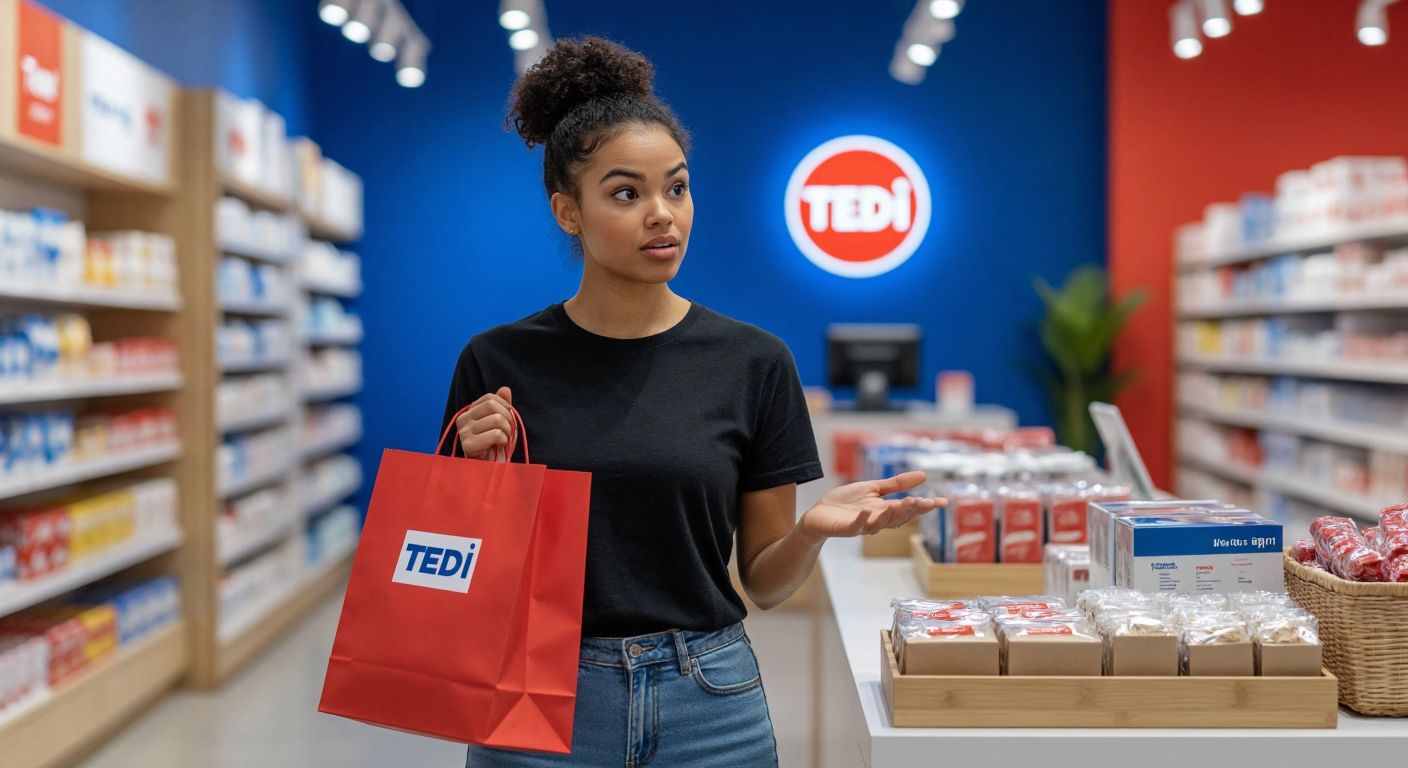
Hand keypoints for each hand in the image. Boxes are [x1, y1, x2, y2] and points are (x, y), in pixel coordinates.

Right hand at [456, 387, 515, 459]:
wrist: (488, 470)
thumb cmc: (495, 447)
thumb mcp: (501, 424)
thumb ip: (502, 406)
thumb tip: (505, 389)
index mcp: (469, 412)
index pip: (490, 398)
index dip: (505, 407)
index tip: (509, 420)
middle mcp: (463, 419)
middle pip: (493, 406)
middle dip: (508, 419)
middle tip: (507, 433)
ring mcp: (464, 432)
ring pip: (497, 419)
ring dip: (507, 432)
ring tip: (502, 441)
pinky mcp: (468, 445)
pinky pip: (496, 434)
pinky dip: (504, 441)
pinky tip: (499, 448)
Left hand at [798, 472, 943, 543]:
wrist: (819, 514)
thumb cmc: (846, 502)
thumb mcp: (874, 488)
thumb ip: (897, 484)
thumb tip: (924, 475)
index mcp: (885, 510)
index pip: (909, 509)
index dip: (925, 506)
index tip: (943, 502)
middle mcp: (877, 520)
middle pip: (899, 518)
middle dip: (912, 510)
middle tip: (925, 502)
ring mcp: (862, 526)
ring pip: (881, 523)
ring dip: (893, 514)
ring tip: (904, 503)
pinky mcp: (846, 529)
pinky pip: (856, 526)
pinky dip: (863, 519)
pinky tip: (868, 510)